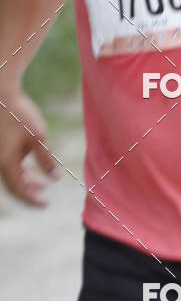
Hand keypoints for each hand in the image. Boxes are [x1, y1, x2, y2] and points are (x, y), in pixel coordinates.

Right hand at [0, 89, 58, 205]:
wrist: (2, 95)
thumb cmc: (20, 115)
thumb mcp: (38, 137)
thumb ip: (46, 159)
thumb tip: (55, 178)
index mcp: (7, 163)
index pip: (19, 190)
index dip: (32, 200)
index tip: (45, 204)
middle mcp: (0, 162)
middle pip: (13, 186)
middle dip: (29, 193)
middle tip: (44, 198)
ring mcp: (0, 154)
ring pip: (11, 175)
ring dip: (26, 181)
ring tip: (42, 184)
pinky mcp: (2, 146)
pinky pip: (10, 165)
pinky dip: (21, 170)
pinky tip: (32, 166)